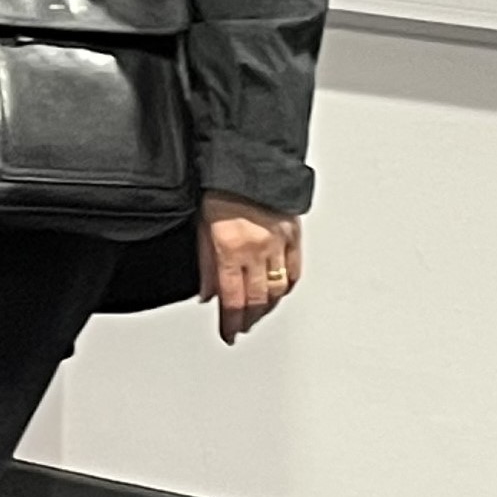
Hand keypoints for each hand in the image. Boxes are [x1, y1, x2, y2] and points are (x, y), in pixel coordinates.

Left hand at [197, 194, 302, 345]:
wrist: (249, 161)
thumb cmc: (221, 189)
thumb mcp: (202, 227)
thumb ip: (206, 265)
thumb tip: (207, 294)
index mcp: (231, 249)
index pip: (233, 300)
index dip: (231, 323)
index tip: (228, 335)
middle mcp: (257, 250)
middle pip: (257, 299)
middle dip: (249, 319)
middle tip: (242, 328)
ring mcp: (279, 243)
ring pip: (278, 289)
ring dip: (268, 307)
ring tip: (258, 315)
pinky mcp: (294, 234)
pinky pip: (294, 269)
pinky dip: (287, 285)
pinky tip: (281, 292)